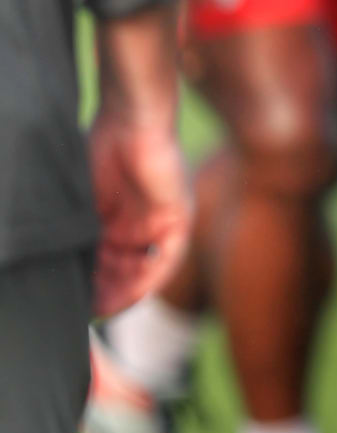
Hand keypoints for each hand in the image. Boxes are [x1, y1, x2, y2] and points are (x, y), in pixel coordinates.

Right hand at [88, 109, 189, 316]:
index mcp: (118, 221)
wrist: (131, 119)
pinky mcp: (179, 217)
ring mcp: (161, 222)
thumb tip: (60, 261)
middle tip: (86, 314)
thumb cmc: (101, 150)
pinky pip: (169, 256)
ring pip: (146, 268)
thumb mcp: (84, 201)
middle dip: (106, 294)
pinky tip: (134, 294)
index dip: (91, 286)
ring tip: (104, 309)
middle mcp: (142, 226)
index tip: (73, 305)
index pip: (106, 264)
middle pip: (126, 271)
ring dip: (127, 291)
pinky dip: (152, 277)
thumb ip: (79, 230)